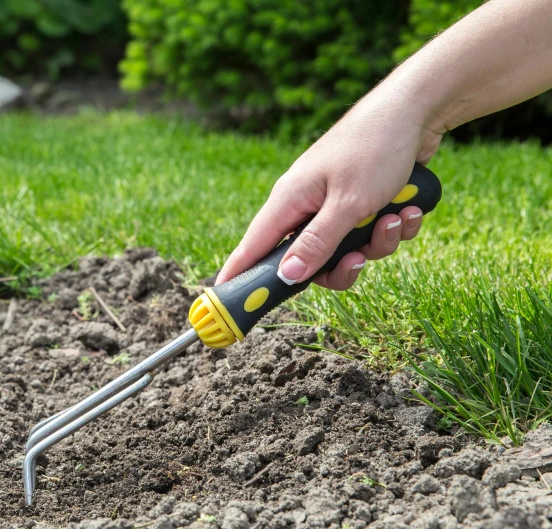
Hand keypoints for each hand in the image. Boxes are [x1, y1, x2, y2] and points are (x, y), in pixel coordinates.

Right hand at [216, 86, 442, 289]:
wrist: (418, 109)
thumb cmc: (375, 148)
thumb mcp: (347, 203)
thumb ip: (316, 243)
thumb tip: (286, 277)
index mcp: (290, 200)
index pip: (253, 247)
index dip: (240, 275)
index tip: (228, 301)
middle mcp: (307, 205)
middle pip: (309, 261)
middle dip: (341, 265)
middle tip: (359, 258)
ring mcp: (334, 204)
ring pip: (345, 251)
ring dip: (376, 243)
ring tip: (396, 218)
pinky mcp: (361, 202)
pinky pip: (370, 234)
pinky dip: (394, 227)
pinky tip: (410, 209)